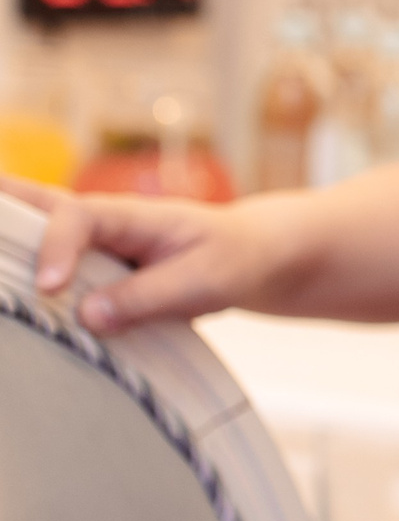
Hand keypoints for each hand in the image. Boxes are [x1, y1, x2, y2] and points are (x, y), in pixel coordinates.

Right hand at [0, 176, 293, 331]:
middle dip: (3, 204)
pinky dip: (24, 265)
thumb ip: (147, 297)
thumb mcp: (204, 280)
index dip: (58, 249)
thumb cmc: (233, 260)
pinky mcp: (92, 269)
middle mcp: (102, 222)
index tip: (50, 287)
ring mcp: (93, 244)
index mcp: (130, 215)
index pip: (78, 219)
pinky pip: (49, 263)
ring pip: (36, 228)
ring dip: (7, 234)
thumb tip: (87, 316)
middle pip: (38, 204)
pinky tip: (11, 285)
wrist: (252, 257)